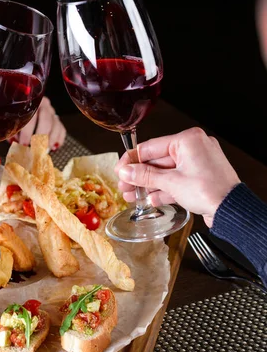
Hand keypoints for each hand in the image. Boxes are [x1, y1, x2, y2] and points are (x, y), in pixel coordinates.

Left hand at [9, 97, 65, 149]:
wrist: (26, 108)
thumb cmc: (18, 117)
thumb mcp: (13, 121)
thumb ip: (13, 130)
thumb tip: (14, 143)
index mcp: (30, 103)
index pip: (30, 118)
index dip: (26, 133)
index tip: (23, 144)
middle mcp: (43, 105)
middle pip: (46, 121)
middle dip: (41, 137)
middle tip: (36, 148)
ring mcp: (52, 112)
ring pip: (56, 125)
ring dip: (50, 140)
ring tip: (45, 149)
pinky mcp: (57, 119)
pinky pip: (62, 129)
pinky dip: (59, 139)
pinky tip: (53, 147)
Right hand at [115, 127, 240, 227]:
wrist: (232, 211)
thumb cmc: (209, 191)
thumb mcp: (171, 182)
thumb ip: (145, 176)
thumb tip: (125, 172)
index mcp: (188, 140)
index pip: (151, 147)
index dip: (132, 160)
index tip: (119, 170)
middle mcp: (194, 147)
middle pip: (157, 161)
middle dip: (139, 176)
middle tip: (124, 186)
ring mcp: (198, 163)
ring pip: (166, 172)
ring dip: (149, 185)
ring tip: (132, 196)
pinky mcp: (200, 177)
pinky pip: (177, 180)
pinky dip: (164, 189)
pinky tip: (150, 200)